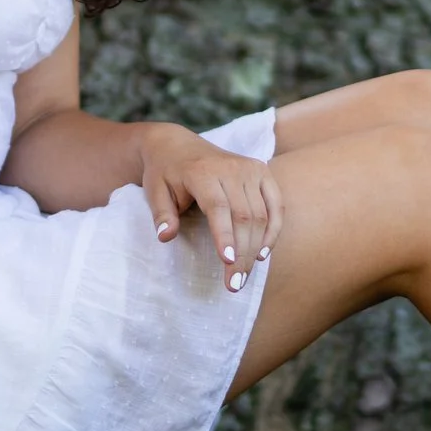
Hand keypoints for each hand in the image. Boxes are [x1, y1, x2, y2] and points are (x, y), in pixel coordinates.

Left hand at [138, 125, 282, 291]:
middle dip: (241, 253)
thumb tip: (165, 237)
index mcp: (202, 172)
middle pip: (244, 217)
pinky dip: (274, 231)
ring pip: (262, 215)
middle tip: (234, 285)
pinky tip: (262, 254)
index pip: (219, 207)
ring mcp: (250, 169)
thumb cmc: (164, 173)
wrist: (177, 144)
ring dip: (256, 249)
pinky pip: (277, 204)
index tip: (227, 261)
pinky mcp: (262, 172)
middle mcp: (231, 168)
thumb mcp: (153, 191)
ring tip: (244, 277)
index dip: (224, 235)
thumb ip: (161, 214)